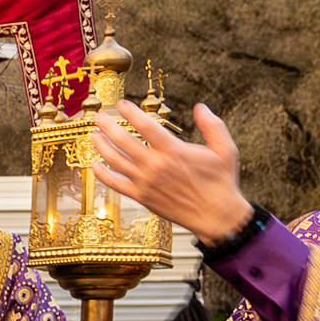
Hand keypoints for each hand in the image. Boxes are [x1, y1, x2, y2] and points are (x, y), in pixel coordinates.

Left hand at [90, 99, 253, 242]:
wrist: (217, 216)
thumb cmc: (222, 182)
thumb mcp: (225, 149)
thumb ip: (213, 126)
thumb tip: (200, 107)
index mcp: (174, 151)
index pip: (146, 126)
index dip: (131, 113)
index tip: (122, 104)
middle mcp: (156, 166)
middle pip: (124, 141)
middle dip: (108, 126)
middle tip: (99, 117)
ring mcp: (146, 182)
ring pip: (116, 161)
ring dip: (101, 146)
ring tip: (94, 135)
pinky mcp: (142, 197)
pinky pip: (116, 184)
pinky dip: (102, 175)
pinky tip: (94, 166)